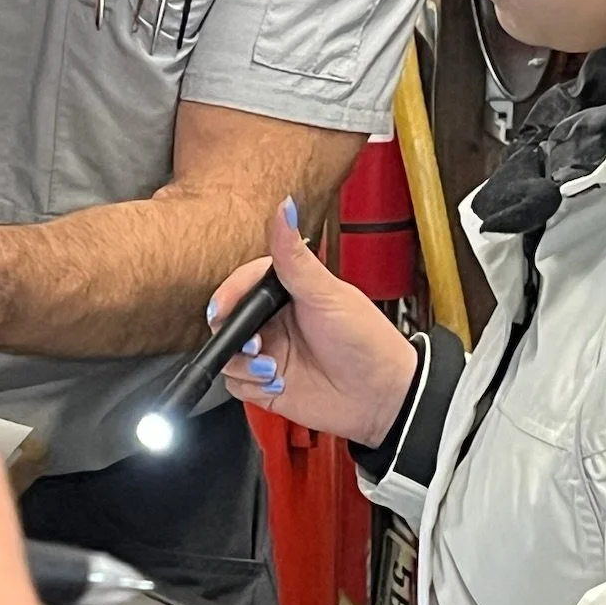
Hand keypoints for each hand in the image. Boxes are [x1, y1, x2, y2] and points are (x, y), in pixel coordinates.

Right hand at [212, 202, 418, 448]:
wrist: (382, 396)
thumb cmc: (366, 340)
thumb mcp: (328, 294)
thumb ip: (296, 257)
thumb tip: (285, 208)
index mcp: (288, 292)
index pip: (243, 285)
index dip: (229, 295)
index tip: (224, 308)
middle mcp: (275, 321)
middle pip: (229, 321)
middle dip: (232, 334)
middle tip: (254, 344)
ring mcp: (270, 353)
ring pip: (228, 355)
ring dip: (243, 364)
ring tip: (272, 369)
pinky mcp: (267, 385)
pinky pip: (236, 384)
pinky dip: (250, 385)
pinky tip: (277, 384)